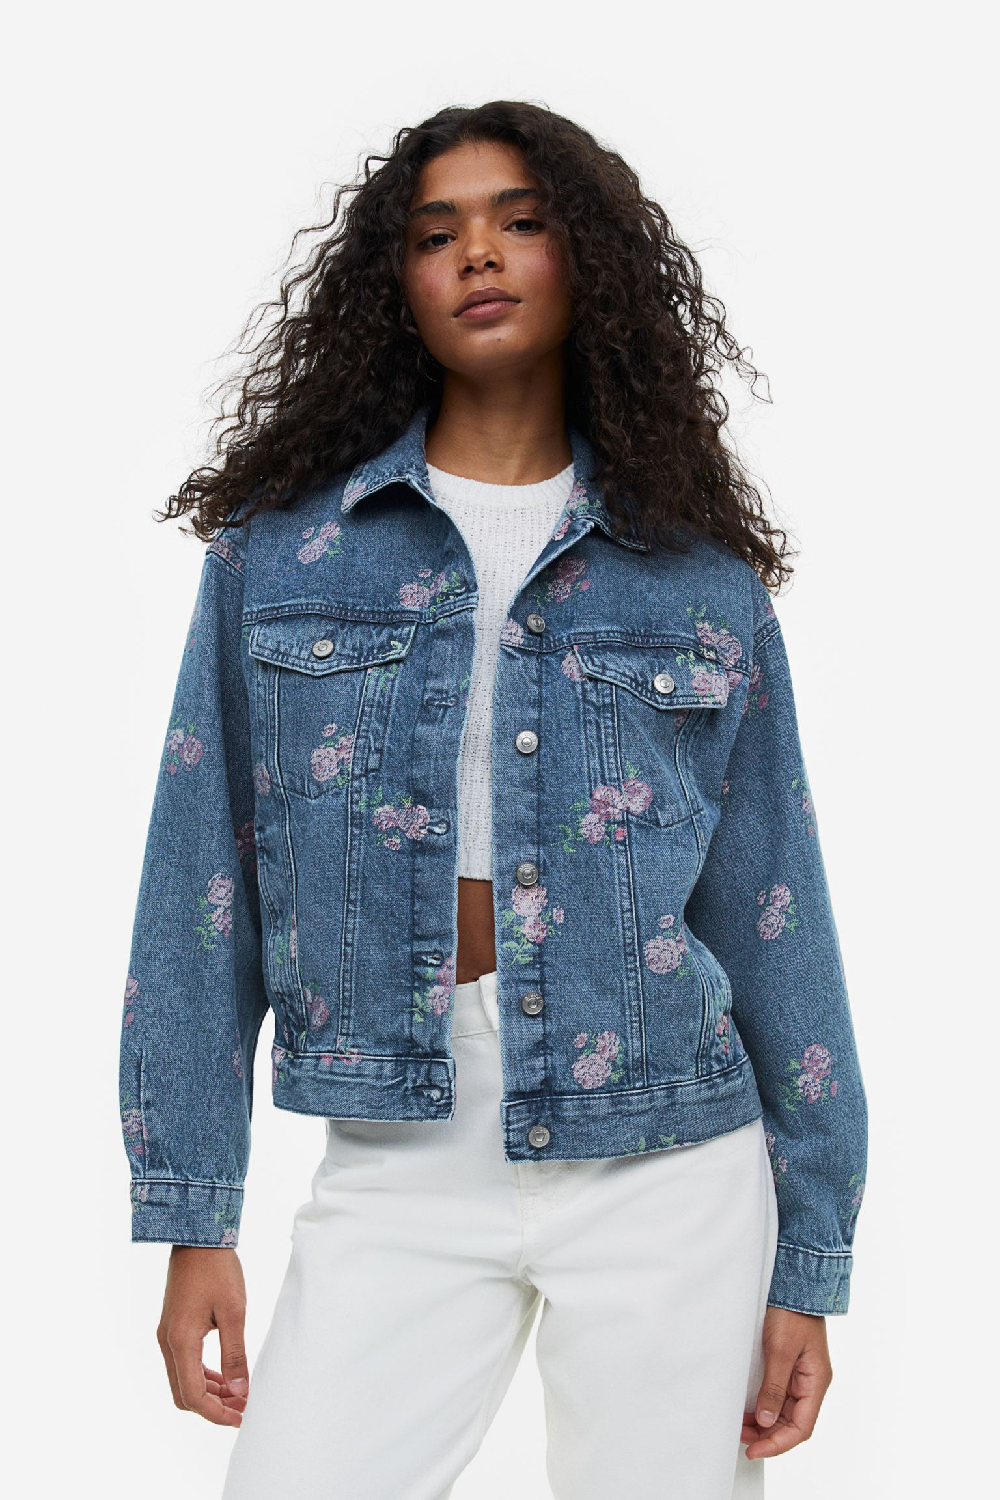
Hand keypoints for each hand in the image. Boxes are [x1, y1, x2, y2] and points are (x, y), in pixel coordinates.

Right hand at [157, 1245, 250, 1425]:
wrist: (197, 1236)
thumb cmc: (217, 1269)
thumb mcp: (233, 1311)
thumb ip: (235, 1354)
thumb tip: (239, 1391)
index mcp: (181, 1341)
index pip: (192, 1395)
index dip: (216, 1413)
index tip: (240, 1417)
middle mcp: (167, 1342)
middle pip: (184, 1393)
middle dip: (212, 1407)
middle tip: (241, 1409)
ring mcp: (167, 1334)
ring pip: (183, 1379)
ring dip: (208, 1392)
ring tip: (238, 1396)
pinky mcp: (173, 1326)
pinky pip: (184, 1363)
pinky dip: (203, 1375)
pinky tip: (224, 1376)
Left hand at [742, 1305, 832, 1458]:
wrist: (794, 1285)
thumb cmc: (792, 1314)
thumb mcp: (780, 1351)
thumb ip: (774, 1388)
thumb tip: (767, 1422)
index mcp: (816, 1382)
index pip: (801, 1427)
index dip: (778, 1444)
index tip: (755, 1450)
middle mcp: (810, 1384)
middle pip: (793, 1423)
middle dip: (768, 1436)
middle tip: (742, 1439)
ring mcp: (801, 1376)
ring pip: (785, 1412)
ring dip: (765, 1423)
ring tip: (741, 1427)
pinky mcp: (789, 1367)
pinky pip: (779, 1397)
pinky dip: (764, 1407)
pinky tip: (749, 1410)